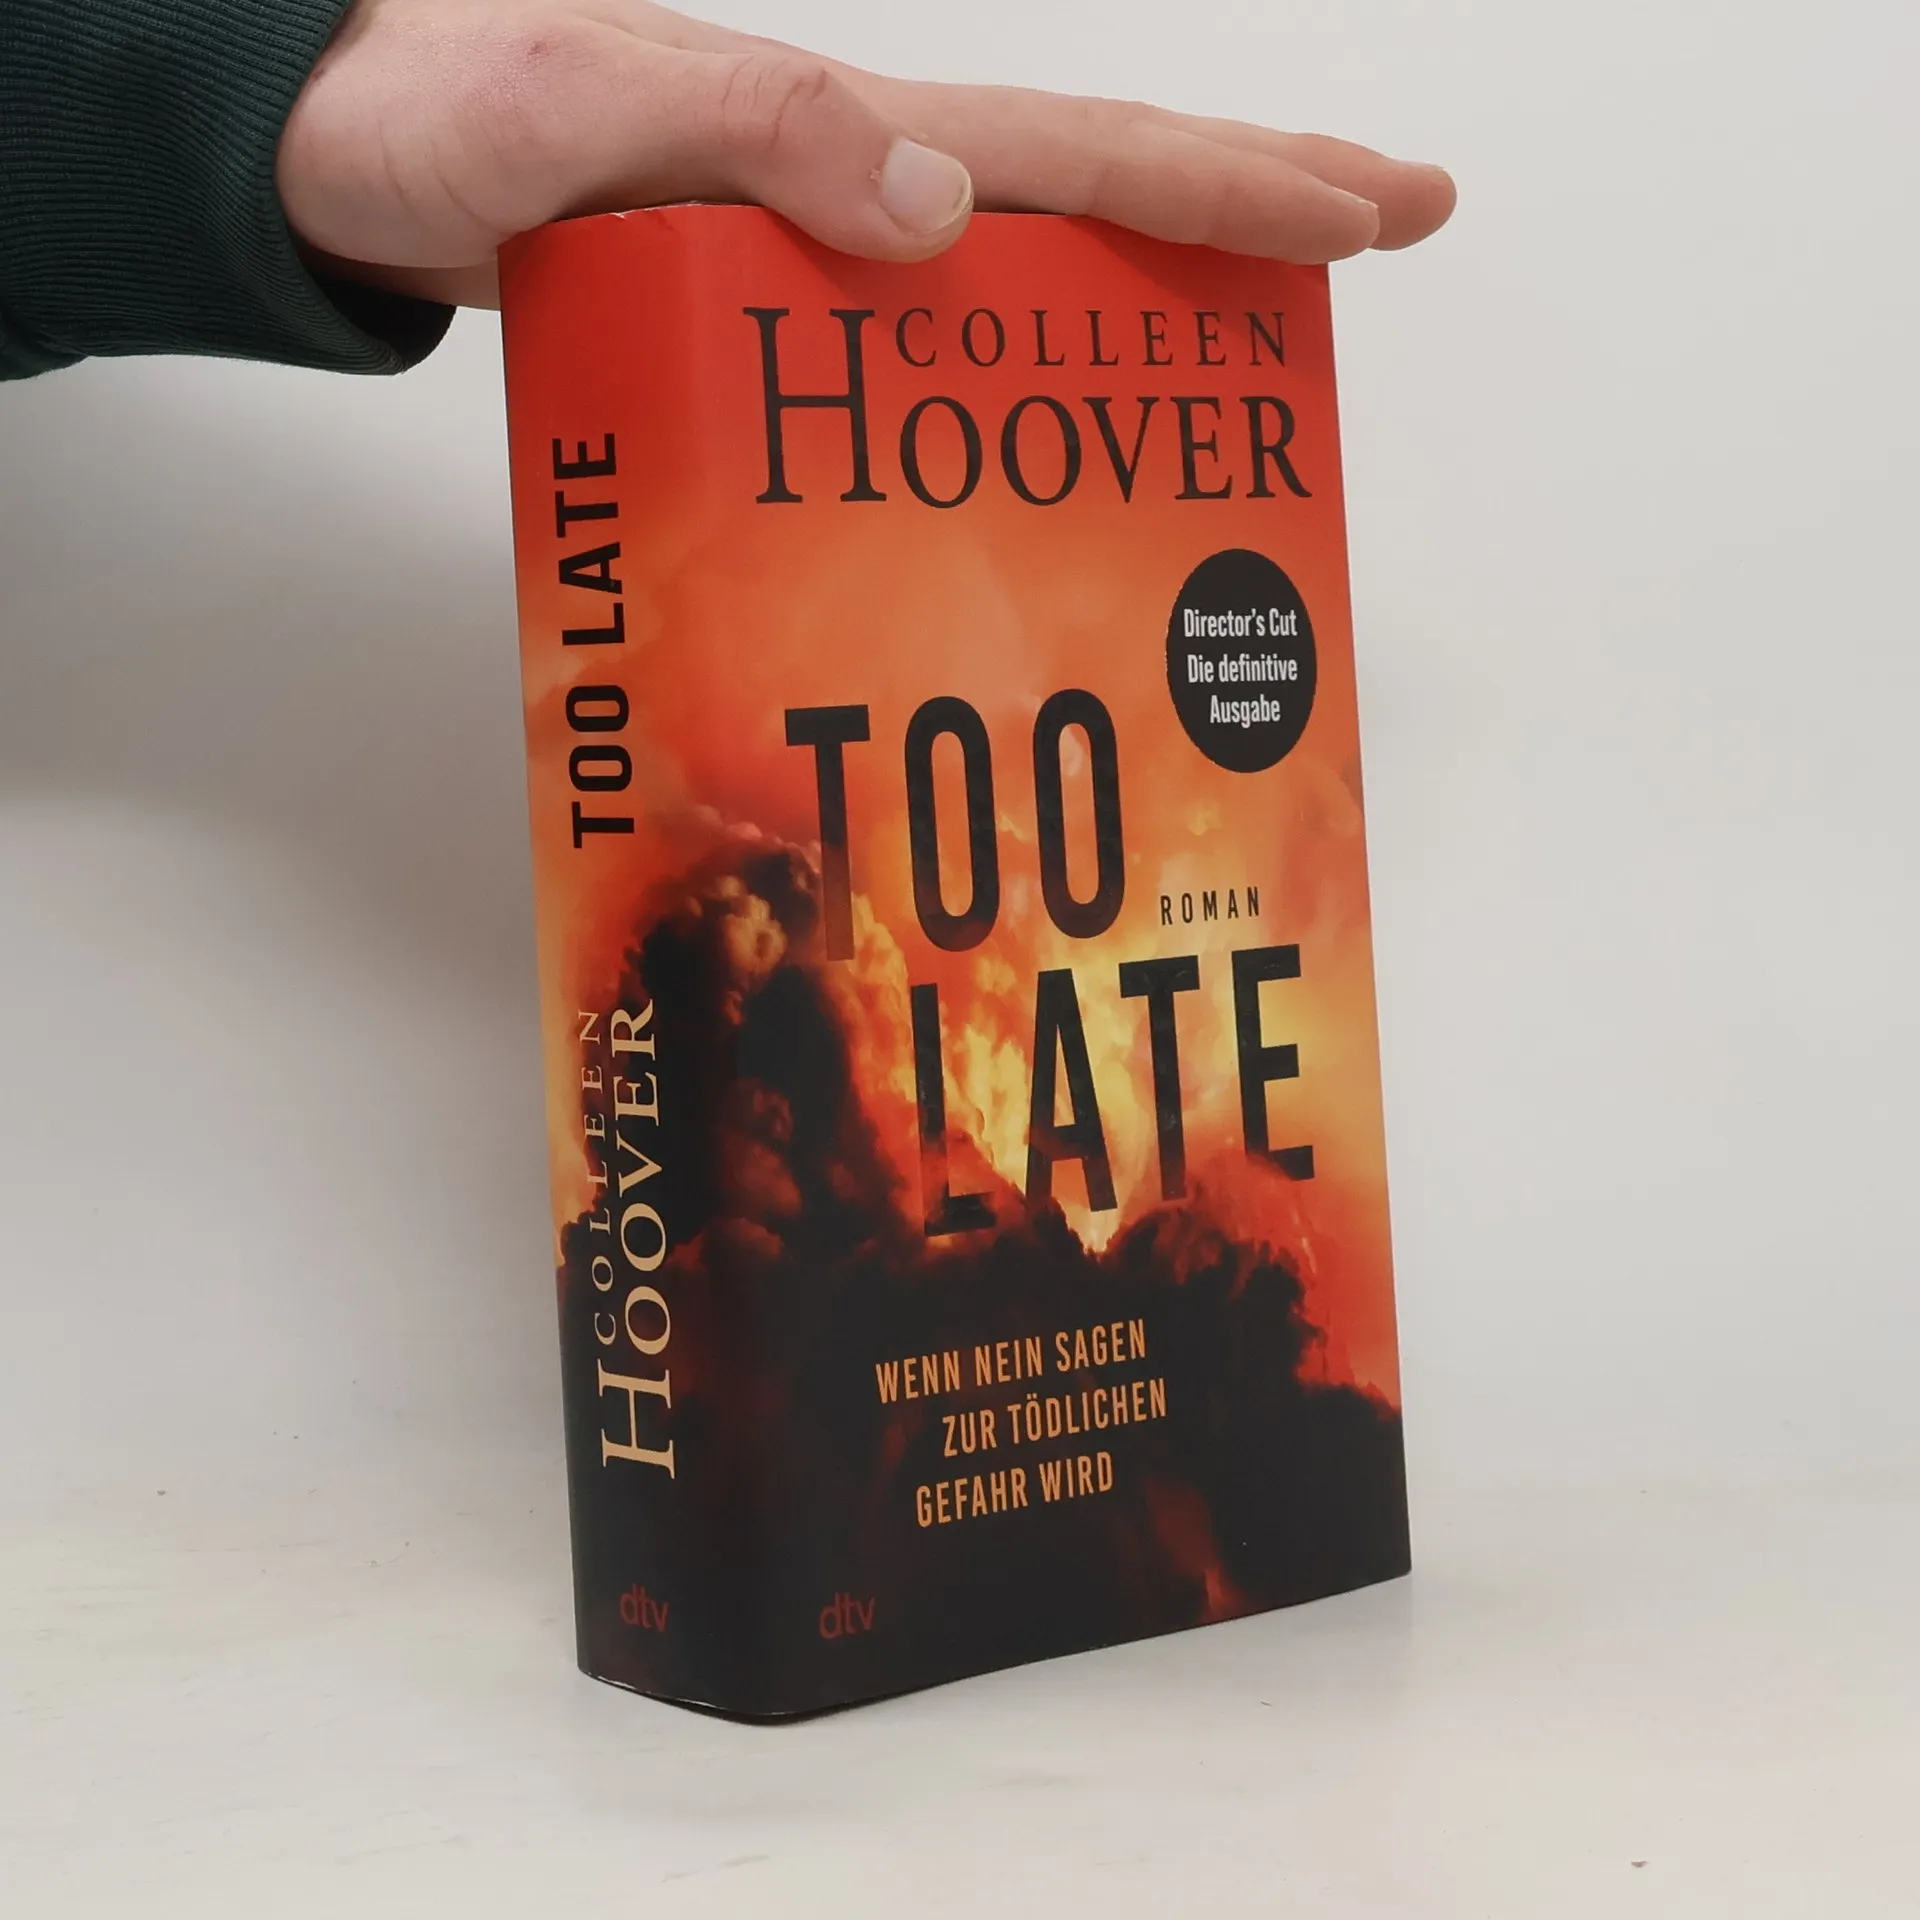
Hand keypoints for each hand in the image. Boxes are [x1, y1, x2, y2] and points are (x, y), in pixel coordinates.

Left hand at [279, 0, 1455, 307]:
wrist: (322, 151)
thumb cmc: (422, 115)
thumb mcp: (566, 110)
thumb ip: (742, 128)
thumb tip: (940, 199)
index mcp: (838, 133)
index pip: (1078, 152)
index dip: (1233, 181)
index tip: (1372, 206)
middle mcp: (849, 181)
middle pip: (1089, 191)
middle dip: (1247, 209)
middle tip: (1383, 230)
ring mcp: (811, 245)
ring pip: (1025, 269)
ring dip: (1151, 298)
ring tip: (1260, 357)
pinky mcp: (763, 311)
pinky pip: (928, 341)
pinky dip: (1015, 373)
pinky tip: (1043, 432)